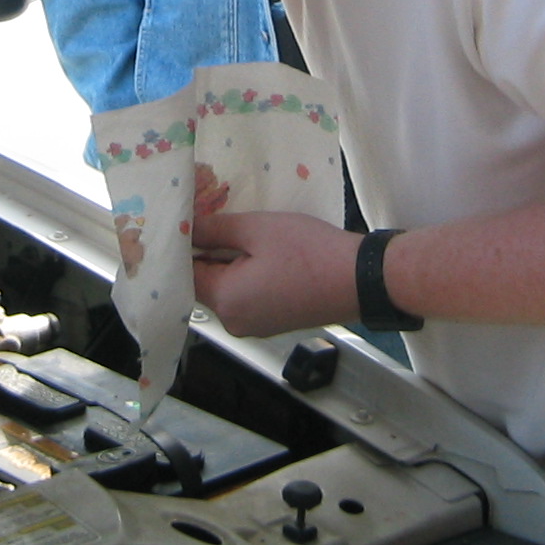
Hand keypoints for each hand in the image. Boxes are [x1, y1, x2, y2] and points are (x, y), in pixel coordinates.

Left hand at [191, 211, 362, 337]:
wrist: (359, 280)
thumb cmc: (307, 251)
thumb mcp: (257, 229)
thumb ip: (214, 229)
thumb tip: (186, 229)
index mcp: (225, 301)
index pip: (185, 272)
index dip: (185, 244)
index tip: (190, 219)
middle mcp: (234, 321)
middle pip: (204, 283)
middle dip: (208, 252)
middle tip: (218, 218)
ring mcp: (254, 326)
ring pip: (226, 289)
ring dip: (229, 262)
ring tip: (243, 232)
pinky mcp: (273, 323)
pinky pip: (246, 297)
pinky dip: (246, 276)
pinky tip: (262, 253)